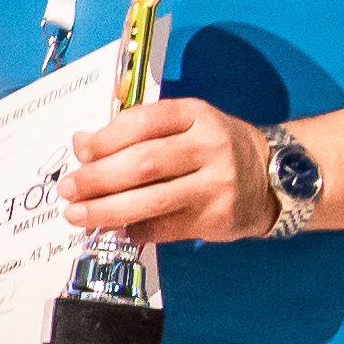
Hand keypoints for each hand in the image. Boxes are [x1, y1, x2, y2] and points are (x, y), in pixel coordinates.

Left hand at [60, 97, 274, 245]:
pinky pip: (164, 227)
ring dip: (105, 210)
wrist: (274, 176)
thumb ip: (135, 131)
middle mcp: (210, 146)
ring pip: (150, 200)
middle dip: (96, 179)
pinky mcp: (217, 217)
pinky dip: (133, 228)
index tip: (81, 152)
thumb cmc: (216, 148)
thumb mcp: (184, 125)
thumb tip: (82, 143)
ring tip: (78, 214)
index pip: (143, 122)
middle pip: (142, 163)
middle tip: (68, 190)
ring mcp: (217, 184)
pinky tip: (117, 227)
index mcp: (196, 115)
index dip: (105, 139)